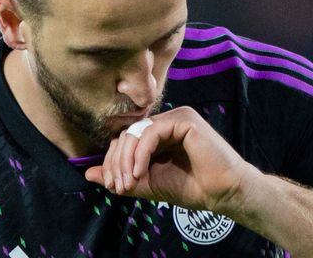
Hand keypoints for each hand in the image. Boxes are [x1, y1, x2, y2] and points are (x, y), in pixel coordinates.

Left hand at [85, 106, 261, 214]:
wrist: (224, 194)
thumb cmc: (191, 188)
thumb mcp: (148, 184)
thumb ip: (121, 177)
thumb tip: (89, 173)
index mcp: (158, 133)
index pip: (124, 140)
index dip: (113, 162)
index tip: (114, 187)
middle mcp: (166, 121)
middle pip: (126, 135)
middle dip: (117, 163)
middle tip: (118, 187)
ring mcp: (176, 117)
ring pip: (136, 133)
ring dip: (126, 160)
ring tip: (128, 183)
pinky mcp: (184, 120)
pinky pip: (150, 133)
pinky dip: (140, 154)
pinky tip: (139, 172)